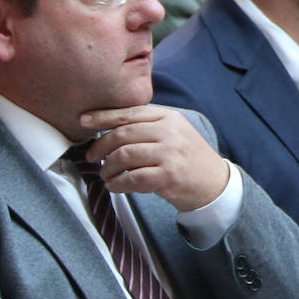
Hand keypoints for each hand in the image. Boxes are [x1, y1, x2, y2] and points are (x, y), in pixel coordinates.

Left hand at [80, 105, 228, 211]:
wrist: (214, 182)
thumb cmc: (187, 158)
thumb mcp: (173, 132)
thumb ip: (147, 126)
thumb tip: (107, 127)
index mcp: (168, 117)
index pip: (129, 113)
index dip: (102, 116)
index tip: (83, 120)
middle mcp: (169, 132)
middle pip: (122, 134)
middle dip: (101, 146)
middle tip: (91, 156)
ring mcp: (170, 153)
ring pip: (124, 156)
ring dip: (108, 167)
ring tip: (106, 174)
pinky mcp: (169, 176)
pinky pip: (132, 178)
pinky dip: (118, 183)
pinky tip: (115, 186)